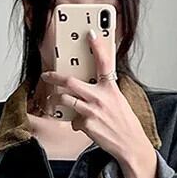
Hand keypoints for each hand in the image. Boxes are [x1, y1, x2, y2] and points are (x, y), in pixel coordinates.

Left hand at [40, 28, 152, 167]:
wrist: (130, 144)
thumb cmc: (124, 122)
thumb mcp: (118, 100)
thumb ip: (104, 90)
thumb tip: (88, 84)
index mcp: (111, 88)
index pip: (104, 62)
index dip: (97, 46)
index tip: (91, 33)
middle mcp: (101, 97)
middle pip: (70, 82)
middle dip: (54, 77)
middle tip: (47, 75)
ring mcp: (92, 111)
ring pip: (65, 100)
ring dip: (59, 101)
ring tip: (59, 101)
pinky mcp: (87, 125)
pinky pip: (73, 120)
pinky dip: (75, 123)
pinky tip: (84, 126)